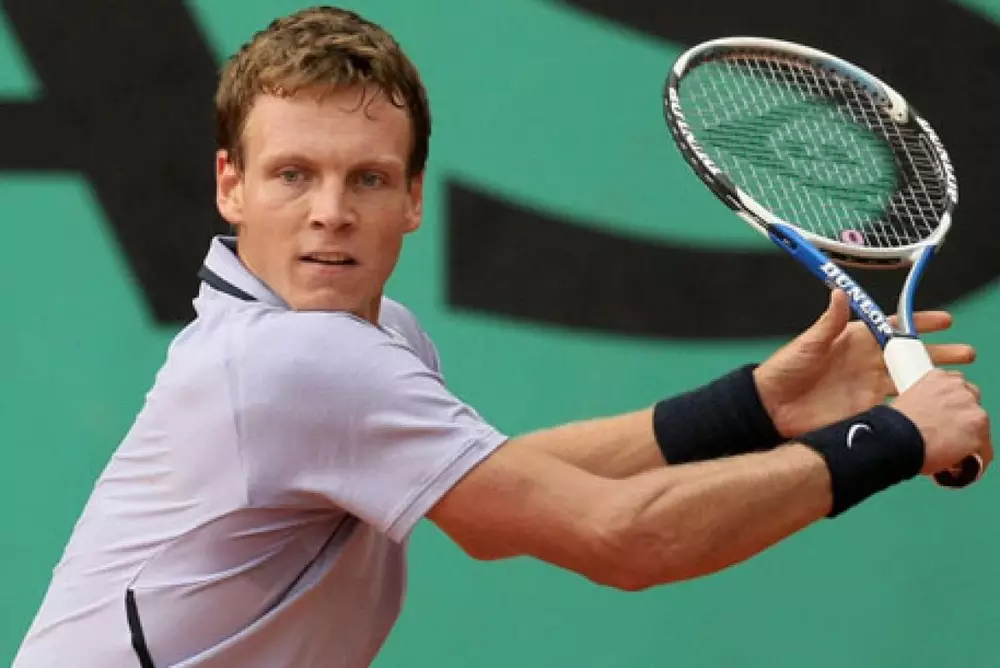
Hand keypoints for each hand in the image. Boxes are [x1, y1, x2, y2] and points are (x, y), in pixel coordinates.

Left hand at [753, 289, 975, 438]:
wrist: (771, 407)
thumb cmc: (785, 370)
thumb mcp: (808, 343)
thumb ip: (829, 322)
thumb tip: (840, 292)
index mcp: (856, 340)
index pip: (895, 328)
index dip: (920, 324)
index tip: (946, 321)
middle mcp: (867, 362)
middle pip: (912, 355)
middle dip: (941, 353)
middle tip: (967, 354)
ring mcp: (869, 387)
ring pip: (912, 381)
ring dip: (936, 380)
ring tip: (962, 382)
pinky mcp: (866, 410)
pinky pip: (899, 407)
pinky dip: (918, 406)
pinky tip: (937, 407)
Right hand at [890, 369, 992, 475]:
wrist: (894, 439)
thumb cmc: (893, 424)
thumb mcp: (907, 400)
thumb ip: (926, 402)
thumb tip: (931, 419)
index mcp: (938, 378)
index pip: (955, 385)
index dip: (950, 401)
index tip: (943, 412)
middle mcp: (959, 389)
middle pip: (971, 401)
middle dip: (962, 415)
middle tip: (947, 431)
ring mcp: (972, 410)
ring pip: (980, 425)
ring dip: (969, 435)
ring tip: (951, 450)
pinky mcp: (979, 433)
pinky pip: (984, 449)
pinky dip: (975, 457)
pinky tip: (961, 463)